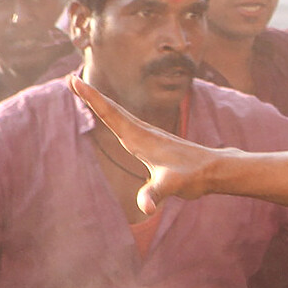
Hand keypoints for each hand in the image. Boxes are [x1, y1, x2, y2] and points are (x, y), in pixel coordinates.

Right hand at [69, 77, 218, 213]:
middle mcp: (143, 132)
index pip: (111, 114)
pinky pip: (128, 123)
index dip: (93, 99)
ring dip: (102, 103)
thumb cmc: (193, 177)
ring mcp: (149, 136)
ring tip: (86, 91)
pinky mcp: (153, 142)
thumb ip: (155, 193)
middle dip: (92, 95)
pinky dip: (115, 115)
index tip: (76, 81)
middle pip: (112, 110)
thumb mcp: (172, 186)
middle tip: (72, 79)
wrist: (215, 170)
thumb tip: (145, 208)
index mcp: (141, 137)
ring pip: (120, 115)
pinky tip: (113, 116)